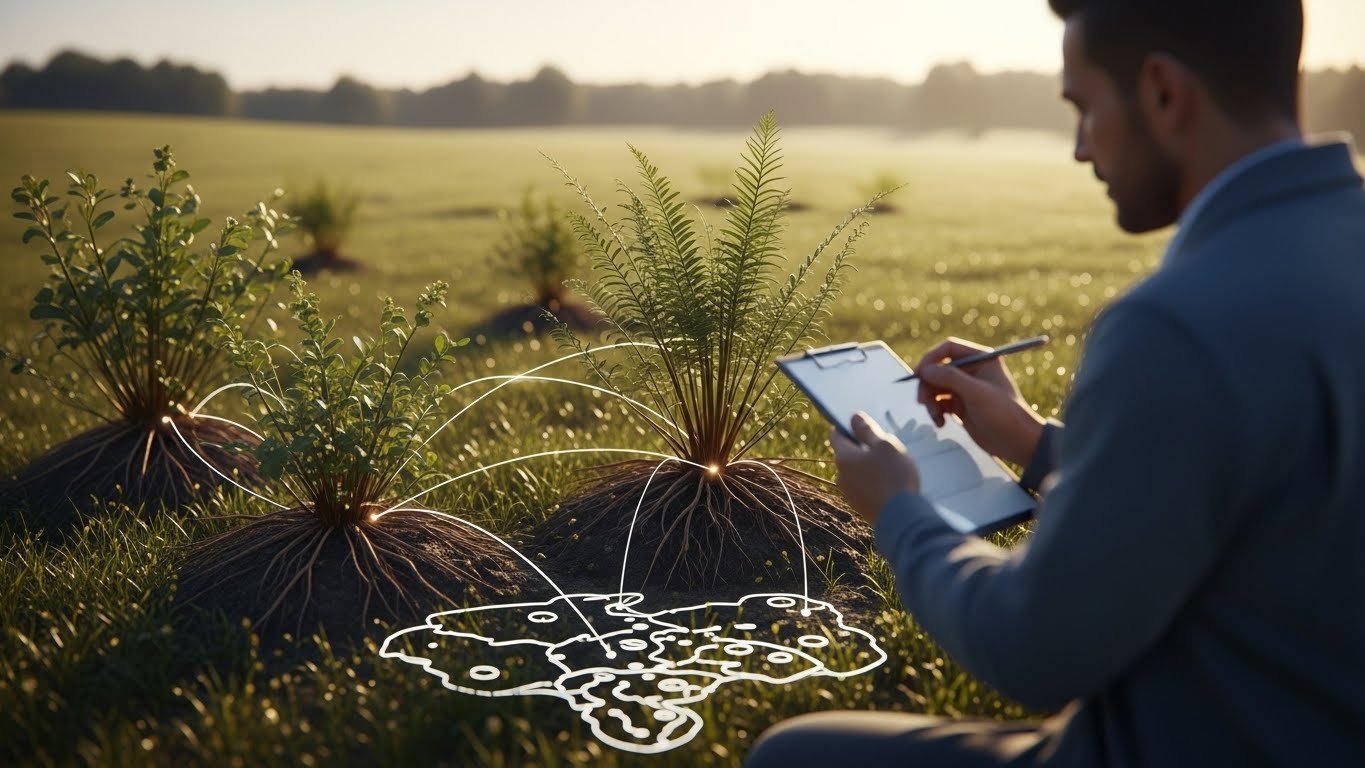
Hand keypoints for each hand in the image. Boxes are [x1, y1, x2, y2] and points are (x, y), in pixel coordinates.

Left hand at [830, 412, 920, 525]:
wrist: (901, 518)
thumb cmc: (894, 476)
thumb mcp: (885, 445)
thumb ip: (868, 430)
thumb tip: (854, 417)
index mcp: (844, 458)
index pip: (836, 435)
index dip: (848, 426)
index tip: (863, 425)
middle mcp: (841, 476)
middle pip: (849, 454)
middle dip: (864, 448)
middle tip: (886, 448)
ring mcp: (850, 494)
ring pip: (858, 472)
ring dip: (870, 466)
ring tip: (893, 469)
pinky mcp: (861, 507)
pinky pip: (865, 487)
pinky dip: (875, 482)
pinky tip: (892, 485)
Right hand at [914, 337, 1045, 466]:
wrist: (1017, 442)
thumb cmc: (1003, 413)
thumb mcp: (977, 393)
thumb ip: (950, 378)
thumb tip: (925, 370)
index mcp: (981, 359)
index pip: (948, 348)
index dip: (931, 358)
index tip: (918, 374)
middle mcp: (971, 371)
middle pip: (937, 369)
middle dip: (927, 384)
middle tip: (922, 400)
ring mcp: (965, 389)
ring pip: (935, 387)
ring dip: (930, 401)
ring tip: (935, 415)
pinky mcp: (960, 406)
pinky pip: (939, 403)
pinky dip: (935, 412)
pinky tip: (941, 423)